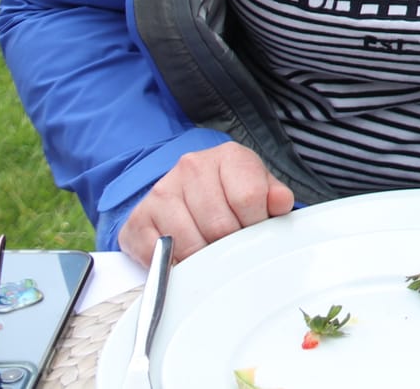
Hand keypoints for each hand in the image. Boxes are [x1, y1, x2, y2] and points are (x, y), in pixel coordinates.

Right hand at [119, 142, 295, 264]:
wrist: (186, 189)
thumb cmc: (229, 191)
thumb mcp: (258, 186)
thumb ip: (274, 195)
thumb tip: (281, 203)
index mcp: (228, 156)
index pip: (249, 197)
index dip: (256, 222)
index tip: (254, 227)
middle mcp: (191, 167)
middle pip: (220, 226)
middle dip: (231, 244)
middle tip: (231, 244)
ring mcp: (161, 191)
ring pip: (191, 244)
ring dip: (204, 258)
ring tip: (210, 248)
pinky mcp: (138, 218)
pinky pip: (160, 256)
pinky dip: (175, 265)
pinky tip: (185, 255)